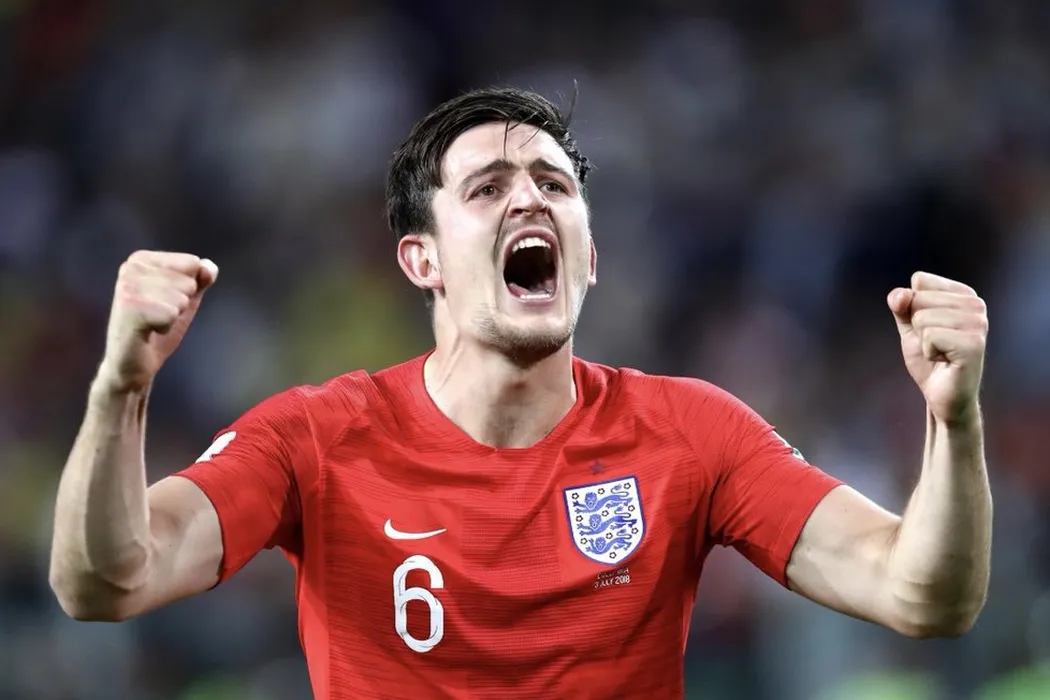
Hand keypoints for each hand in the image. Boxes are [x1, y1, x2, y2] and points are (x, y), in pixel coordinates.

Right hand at [97, 251, 217, 392]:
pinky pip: (171, 314)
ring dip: (172, 317)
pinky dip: (165, 327)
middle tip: (158, 316)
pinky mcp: (129, 308)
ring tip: (152, 323)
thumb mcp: (185, 299)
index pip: (193, 262)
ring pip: (181, 298)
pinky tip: (148, 331)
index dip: (189, 289)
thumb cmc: (158, 327)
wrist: (133, 363)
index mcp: (142, 259)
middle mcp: (130, 267)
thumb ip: (200, 280)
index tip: (166, 302)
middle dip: (181, 304)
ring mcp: (127, 286)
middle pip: (189, 282)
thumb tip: (209, 267)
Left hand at [888, 272, 987, 425]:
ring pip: (922, 318)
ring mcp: (978, 323)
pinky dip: (928, 352)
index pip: (920, 281)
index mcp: (964, 294)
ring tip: (941, 353)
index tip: (928, 329)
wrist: (942, 395)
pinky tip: (945, 361)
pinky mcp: (974, 344)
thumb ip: (901, 306)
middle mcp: (976, 304)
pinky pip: (930, 336)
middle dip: (917, 327)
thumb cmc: (929, 359)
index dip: (912, 308)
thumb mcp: (909, 327)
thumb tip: (899, 295)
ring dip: (923, 341)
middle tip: (935, 345)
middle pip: (919, 299)